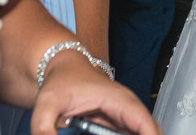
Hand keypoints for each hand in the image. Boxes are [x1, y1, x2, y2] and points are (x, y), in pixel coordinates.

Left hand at [30, 53, 162, 134]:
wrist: (63, 68)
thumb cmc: (59, 81)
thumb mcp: (45, 106)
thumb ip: (43, 130)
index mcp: (117, 99)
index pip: (143, 122)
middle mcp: (127, 106)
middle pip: (152, 129)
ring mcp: (125, 113)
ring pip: (145, 131)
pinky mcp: (119, 121)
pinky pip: (135, 133)